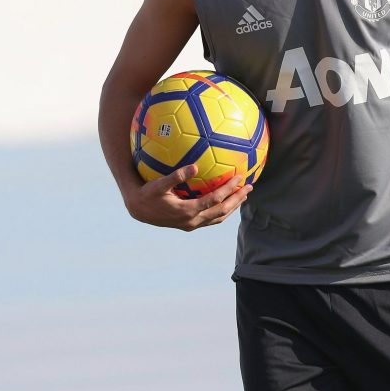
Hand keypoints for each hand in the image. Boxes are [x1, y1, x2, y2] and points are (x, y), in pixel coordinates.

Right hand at [123, 165, 250, 230]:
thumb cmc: (147, 193)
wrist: (139, 210)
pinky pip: (211, 219)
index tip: (240, 178)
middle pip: (222, 211)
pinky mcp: (190, 225)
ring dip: (232, 207)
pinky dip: (222, 211)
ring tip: (243, 196)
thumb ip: (176, 176)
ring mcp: (191, 225)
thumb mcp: (159, 184)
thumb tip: (195, 165)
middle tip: (250, 187)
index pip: (215, 200)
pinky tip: (226, 202)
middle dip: (237, 199)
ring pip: (218, 217)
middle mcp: (192, 221)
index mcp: (187, 211)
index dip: (229, 189)